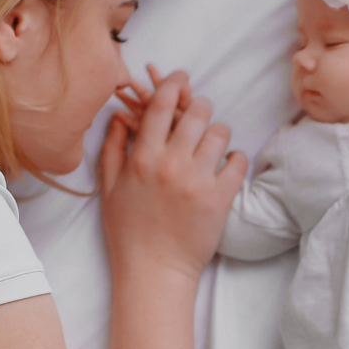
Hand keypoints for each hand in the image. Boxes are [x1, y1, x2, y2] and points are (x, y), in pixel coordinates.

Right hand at [100, 69, 248, 282]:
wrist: (154, 271)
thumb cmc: (128, 232)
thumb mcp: (109, 188)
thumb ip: (114, 148)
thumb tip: (119, 115)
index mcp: (142, 158)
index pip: (161, 105)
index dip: (172, 83)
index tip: (180, 78)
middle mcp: (171, 164)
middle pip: (196, 112)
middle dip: (199, 105)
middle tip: (200, 112)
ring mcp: (198, 181)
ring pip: (220, 132)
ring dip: (217, 132)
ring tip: (212, 142)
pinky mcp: (220, 198)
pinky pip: (239, 162)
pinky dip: (236, 158)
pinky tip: (228, 163)